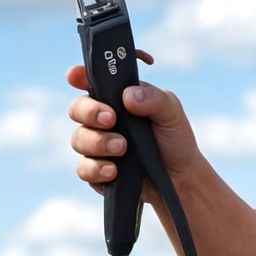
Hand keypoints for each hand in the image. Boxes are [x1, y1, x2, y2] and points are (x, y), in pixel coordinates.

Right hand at [66, 55, 202, 200]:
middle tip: (111, 119)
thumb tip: (128, 96)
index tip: (75, 76)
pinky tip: (113, 170)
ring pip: (78, 140)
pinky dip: (95, 169)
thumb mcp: (171, 112)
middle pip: (77, 109)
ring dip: (97, 142)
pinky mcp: (98, 173)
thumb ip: (153, 98)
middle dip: (89, 112)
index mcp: (116, 98)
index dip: (77, 76)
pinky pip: (84, 170)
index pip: (90, 82)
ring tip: (122, 147)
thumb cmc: (175, 140)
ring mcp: (98, 147)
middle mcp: (102, 121)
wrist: (181, 179)